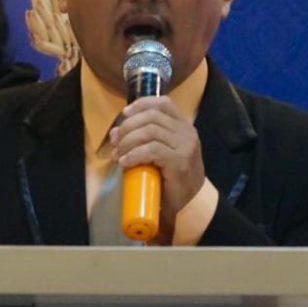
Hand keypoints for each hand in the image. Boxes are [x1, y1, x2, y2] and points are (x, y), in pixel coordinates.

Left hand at [110, 96, 205, 225]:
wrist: (192, 203)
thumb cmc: (173, 178)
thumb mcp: (161, 153)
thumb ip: (145, 140)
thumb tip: (116, 132)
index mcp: (183, 126)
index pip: (163, 103)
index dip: (141, 104)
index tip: (124, 114)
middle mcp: (186, 132)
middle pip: (151, 117)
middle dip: (128, 127)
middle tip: (115, 142)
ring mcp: (185, 146)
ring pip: (149, 132)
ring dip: (128, 142)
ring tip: (118, 155)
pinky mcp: (179, 161)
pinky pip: (152, 150)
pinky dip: (134, 154)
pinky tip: (125, 162)